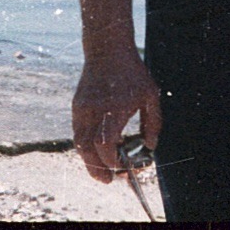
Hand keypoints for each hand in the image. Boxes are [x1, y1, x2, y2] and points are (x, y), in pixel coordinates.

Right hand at [72, 50, 161, 182]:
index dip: (110, 161)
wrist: (107, 49)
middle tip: (108, 180)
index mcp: (114, 108)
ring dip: (89, 161)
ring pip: (79, 143)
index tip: (120, 167)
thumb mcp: (150, 95)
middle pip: (87, 149)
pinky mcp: (76, 106)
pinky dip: (86, 146)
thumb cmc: (132, 72)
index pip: (105, 144)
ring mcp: (82, 109)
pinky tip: (97, 150)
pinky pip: (78, 133)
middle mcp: (95, 111)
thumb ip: (153, 123)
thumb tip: (150, 146)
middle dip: (97, 169)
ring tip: (101, 170)